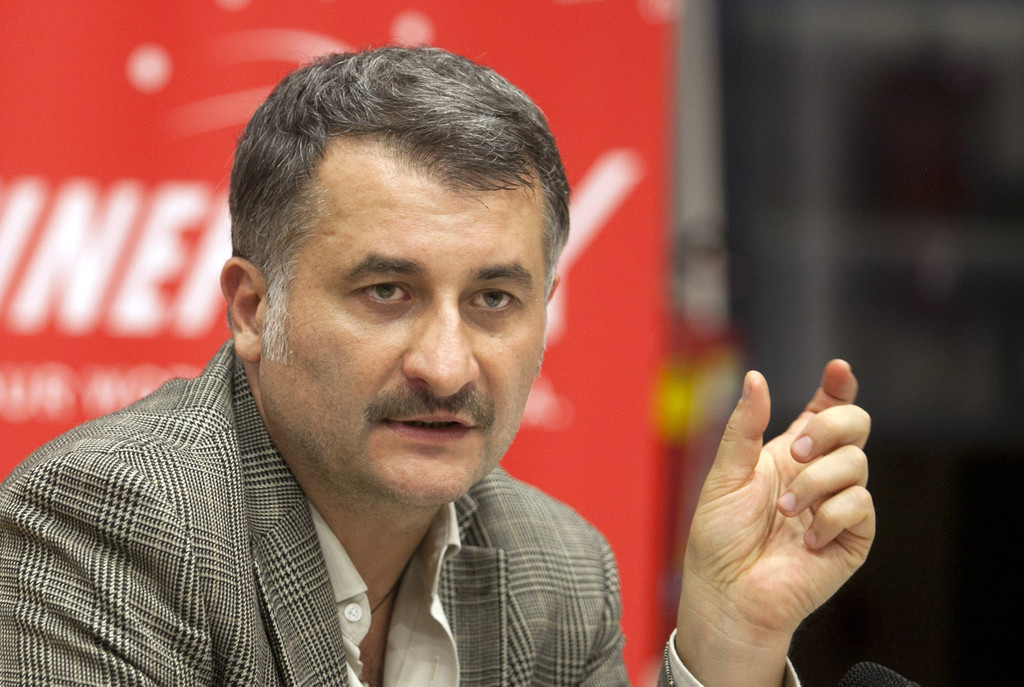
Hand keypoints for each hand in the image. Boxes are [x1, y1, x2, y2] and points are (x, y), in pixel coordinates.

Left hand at [675, 361, 873, 685]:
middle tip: (796, 452)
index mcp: (786, 454)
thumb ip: (744, 427)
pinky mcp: (853, 538)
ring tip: (785, 511)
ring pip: (857, 463)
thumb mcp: (725, 474)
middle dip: (830, 427)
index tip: (838, 369)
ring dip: (816, 482)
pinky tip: (806, 539)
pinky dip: (831, 516)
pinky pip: (861, 505)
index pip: (823, 411)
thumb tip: (755, 378)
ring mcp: (837, 505)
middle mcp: (817, 474)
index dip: (837, 387)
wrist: (728, 593)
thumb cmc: (719, 539)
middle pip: (853, 425)